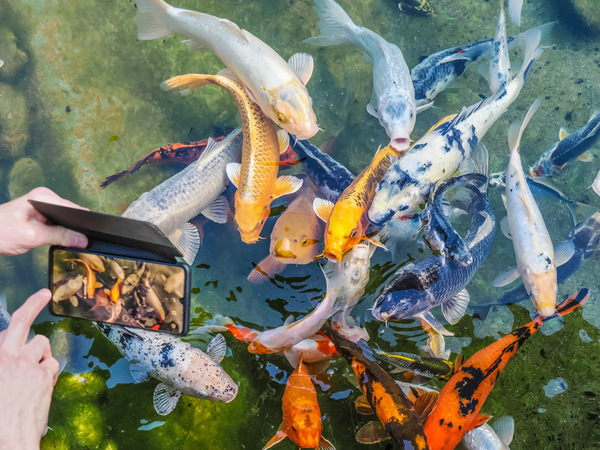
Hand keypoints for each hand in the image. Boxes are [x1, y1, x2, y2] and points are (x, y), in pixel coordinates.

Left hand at [0, 187, 87, 255]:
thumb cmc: (0, 232)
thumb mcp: (33, 236)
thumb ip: (60, 236)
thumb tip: (82, 239)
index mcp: (44, 197)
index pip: (73, 209)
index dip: (83, 223)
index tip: (90, 236)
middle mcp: (45, 198)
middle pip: (71, 213)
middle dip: (76, 228)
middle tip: (80, 243)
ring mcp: (42, 206)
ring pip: (65, 219)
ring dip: (67, 231)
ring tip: (67, 242)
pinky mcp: (39, 215)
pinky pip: (57, 223)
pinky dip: (59, 232)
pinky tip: (57, 239)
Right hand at [0, 289, 58, 448]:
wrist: (6, 439)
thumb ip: (5, 360)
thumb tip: (12, 350)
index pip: (9, 327)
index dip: (22, 311)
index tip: (34, 298)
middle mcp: (7, 357)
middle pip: (22, 321)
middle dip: (33, 303)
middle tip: (43, 294)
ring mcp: (26, 364)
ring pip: (41, 344)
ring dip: (39, 354)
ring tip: (30, 374)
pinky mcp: (43, 375)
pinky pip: (52, 363)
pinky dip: (48, 371)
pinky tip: (40, 385)